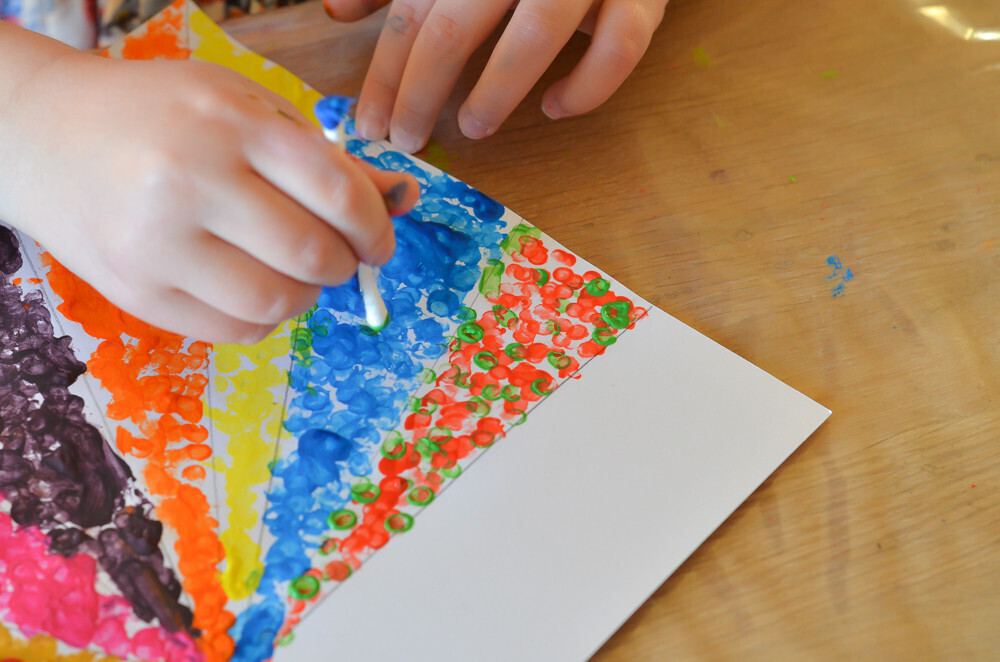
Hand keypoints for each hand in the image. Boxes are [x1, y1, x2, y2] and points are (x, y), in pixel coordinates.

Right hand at [0, 38, 417, 342]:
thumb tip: (406, 199)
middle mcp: (191, 180)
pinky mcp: (136, 293)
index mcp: (229, 124)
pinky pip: (236, 331)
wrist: (45, 136)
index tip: (378, 241)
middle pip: (313, 255)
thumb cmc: (161, 116)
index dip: (375, 226)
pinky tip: (253, 288)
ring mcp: (158, 243)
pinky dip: (265, 319)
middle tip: (337, 258)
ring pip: (278, 303)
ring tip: (293, 272)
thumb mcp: (245, 109)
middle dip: (344, 265)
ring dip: (307, 296)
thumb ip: (324, 157)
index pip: (337, 191)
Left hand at [323, 0, 668, 151]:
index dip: (386, 74)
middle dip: (421, 91)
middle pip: (454, 25)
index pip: (411, 11)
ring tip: (473, 128)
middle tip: (406, 140)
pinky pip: (618, 48)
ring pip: (534, 34)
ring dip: (496, 90)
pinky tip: (555, 106)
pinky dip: (586, 86)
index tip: (369, 125)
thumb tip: (336, 10)